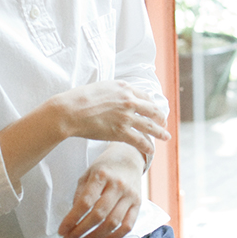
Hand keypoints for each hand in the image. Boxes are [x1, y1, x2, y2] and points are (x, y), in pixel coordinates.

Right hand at [56, 80, 170, 160]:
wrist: (70, 110)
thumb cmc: (80, 98)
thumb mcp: (102, 87)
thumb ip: (115, 92)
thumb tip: (118, 96)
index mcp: (124, 88)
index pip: (145, 97)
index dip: (152, 105)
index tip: (155, 110)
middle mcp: (129, 100)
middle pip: (152, 110)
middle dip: (160, 118)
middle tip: (164, 123)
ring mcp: (126, 116)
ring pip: (149, 126)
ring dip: (159, 132)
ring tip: (166, 137)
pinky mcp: (120, 131)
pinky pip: (139, 140)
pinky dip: (147, 146)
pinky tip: (151, 150)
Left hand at [58, 146, 143, 237]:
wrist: (130, 157)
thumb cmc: (106, 166)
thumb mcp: (88, 173)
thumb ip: (80, 193)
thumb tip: (74, 218)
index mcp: (102, 175)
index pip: (85, 202)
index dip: (72, 219)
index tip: (62, 231)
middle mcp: (118, 184)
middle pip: (98, 215)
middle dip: (80, 231)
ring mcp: (130, 195)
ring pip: (112, 223)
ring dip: (94, 237)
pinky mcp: (138, 203)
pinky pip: (127, 226)